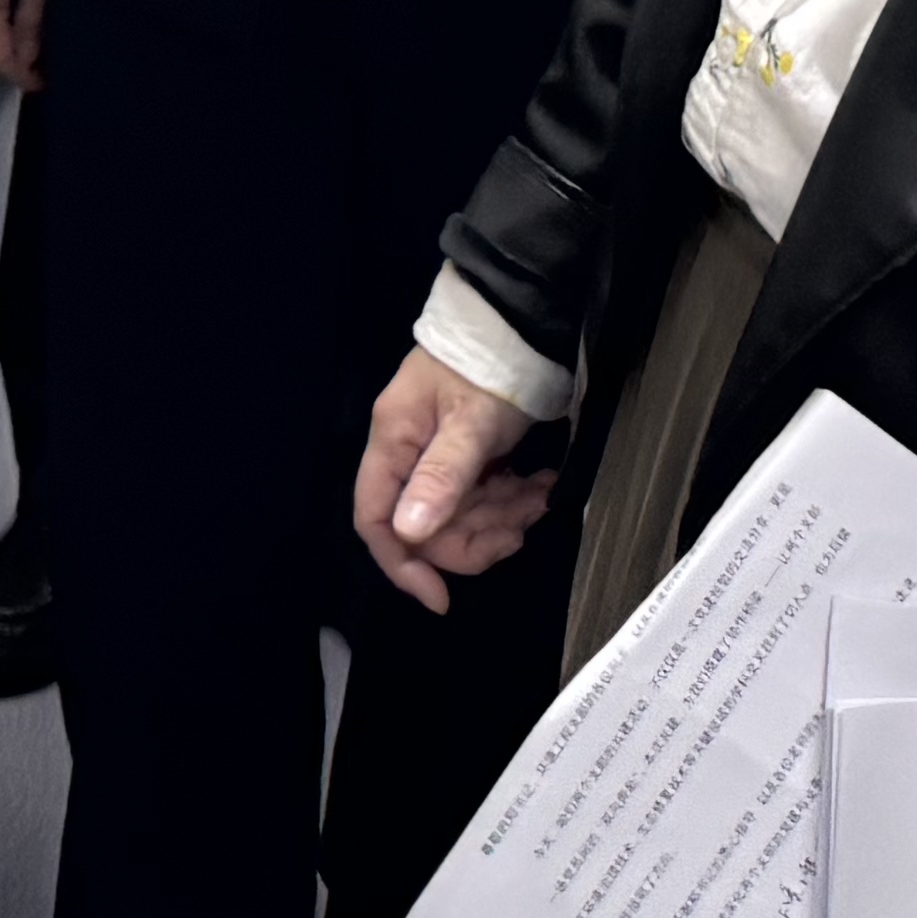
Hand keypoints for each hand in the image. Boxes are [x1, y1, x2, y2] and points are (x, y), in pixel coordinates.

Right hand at [353, 349, 555, 609]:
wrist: (521, 321)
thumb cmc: (489, 368)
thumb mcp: (471, 423)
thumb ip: (441, 477)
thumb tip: (408, 533)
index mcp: (394, 442)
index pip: (374, 519)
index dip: (402, 564)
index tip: (441, 596)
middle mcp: (408, 452)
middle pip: (426, 526)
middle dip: (476, 535)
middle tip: (523, 524)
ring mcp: (438, 453)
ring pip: (461, 514)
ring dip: (503, 517)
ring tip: (541, 495)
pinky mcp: (467, 452)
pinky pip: (481, 495)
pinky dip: (510, 499)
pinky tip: (539, 485)